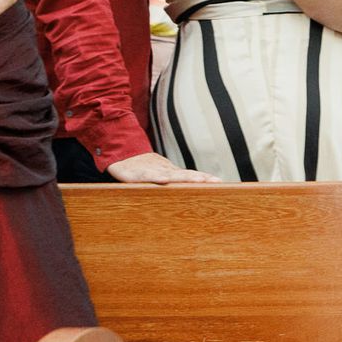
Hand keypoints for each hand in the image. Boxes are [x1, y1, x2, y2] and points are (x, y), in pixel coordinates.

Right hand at [105, 151, 219, 183]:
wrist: (121, 155)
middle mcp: (163, 170)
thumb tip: (194, 186)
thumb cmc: (144, 167)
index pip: (190, 175)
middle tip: (215, 181)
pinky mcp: (134, 174)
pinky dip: (155, 177)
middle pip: (184, 174)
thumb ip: (176, 180)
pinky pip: (146, 176)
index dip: (204, 178)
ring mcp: (150, 171)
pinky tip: (164, 179)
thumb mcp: (162, 173)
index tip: (220, 182)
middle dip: (200, 178)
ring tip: (199, 180)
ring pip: (169, 174)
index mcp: (170, 172)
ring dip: (184, 177)